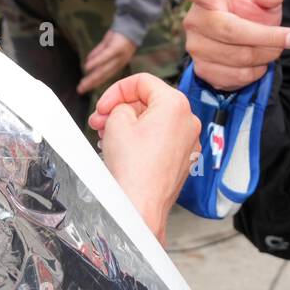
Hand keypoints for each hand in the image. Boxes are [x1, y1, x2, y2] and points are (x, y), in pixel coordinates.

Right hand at [77, 29, 137, 94]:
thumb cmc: (119, 35)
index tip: (83, 89)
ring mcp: (119, 56)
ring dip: (92, 77)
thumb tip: (87, 63)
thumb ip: (98, 54)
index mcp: (118, 64)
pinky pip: (105, 57)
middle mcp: (119, 63)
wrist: (132, 23)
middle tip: (80, 90)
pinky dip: (96, 62)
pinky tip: (87, 67)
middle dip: (91, 84)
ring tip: (83, 83)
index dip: (94, 83)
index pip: (105, 76)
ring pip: (104, 69)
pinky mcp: (116, 48)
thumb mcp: (107, 46)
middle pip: (103, 76)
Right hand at [89, 73, 200, 243]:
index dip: (116, 90)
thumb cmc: (132, 169)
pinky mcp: (183, 159)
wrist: (139, 207)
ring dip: (129, 124)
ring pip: (154, 121)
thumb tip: (125, 109)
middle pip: (149, 101)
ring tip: (107, 136)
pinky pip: (161, 139)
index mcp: (175, 104)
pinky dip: (143, 139)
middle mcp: (188, 121)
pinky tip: (124, 149)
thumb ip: (121, 104)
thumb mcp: (117, 121)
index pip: (142, 81)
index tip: (103, 105)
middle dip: (121, 109)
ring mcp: (188, 142)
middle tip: (100, 120)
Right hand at [161, 0, 289, 90]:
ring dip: (266, 55)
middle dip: (268, 38)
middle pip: (232, 32)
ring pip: (239, 58)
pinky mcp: (201, 70)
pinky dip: (256, 72)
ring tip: (273, 48)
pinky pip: (236, 76)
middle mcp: (195, 21)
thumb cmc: (249, 11)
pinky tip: (257, 61)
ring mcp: (194, 47)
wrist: (242, 37)